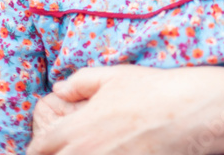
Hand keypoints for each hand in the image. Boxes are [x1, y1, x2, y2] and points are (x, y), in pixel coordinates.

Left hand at [25, 64, 223, 154]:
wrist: (186, 111)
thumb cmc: (151, 89)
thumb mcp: (114, 76)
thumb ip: (81, 81)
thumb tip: (59, 88)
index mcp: (79, 128)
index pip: (41, 147)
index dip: (37, 149)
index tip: (40, 148)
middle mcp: (86, 152)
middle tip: (59, 151)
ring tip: (85, 150)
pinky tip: (108, 154)